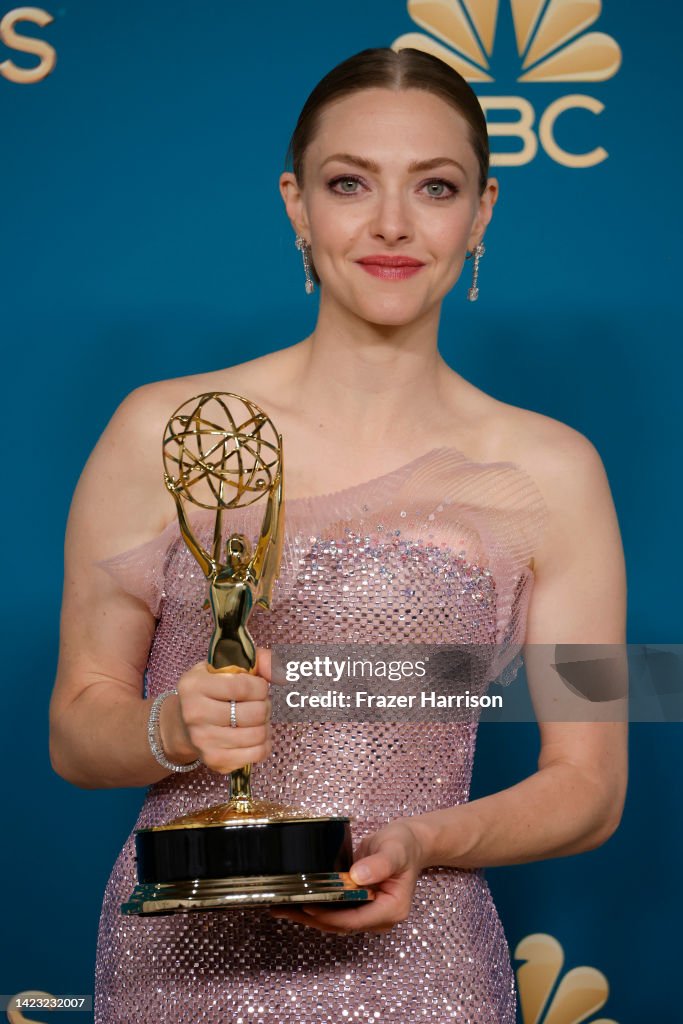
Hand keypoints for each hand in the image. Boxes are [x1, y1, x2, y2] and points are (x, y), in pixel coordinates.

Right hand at [160, 648, 272, 772]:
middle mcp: (194, 714)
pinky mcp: (215, 760)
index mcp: (194, 685)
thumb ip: (258, 660)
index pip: (243, 687)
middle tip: (258, 704)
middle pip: (254, 713)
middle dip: (264, 706)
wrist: (184, 724)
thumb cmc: (211, 690)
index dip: (260, 686)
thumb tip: (282, 674)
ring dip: (265, 725)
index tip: (258, 687)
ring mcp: (204, 740)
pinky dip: (264, 744)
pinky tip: (256, 735)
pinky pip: (256, 754)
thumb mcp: (226, 666)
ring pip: (258, 735)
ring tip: (257, 719)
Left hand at [269, 818, 426, 933]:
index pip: (355, 919)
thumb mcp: (394, 850)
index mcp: (391, 909)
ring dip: (309, 916)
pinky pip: (335, 910)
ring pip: (335, 920)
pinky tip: (296, 900)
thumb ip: (378, 864)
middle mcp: (379, 916)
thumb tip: (357, 876)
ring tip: (281, 907)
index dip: (330, 914)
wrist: (408, 842)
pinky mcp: (358, 904)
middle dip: (312, 919)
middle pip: (341, 924)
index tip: (308, 904)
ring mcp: (368, 912)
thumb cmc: (404, 845)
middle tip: (283, 909)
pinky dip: (316, 906)